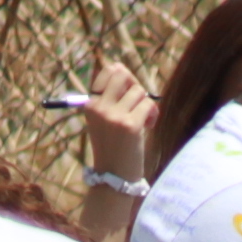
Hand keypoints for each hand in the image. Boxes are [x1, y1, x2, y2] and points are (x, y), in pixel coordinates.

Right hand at [75, 61, 157, 178]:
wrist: (114, 176)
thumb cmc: (113, 146)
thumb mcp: (103, 119)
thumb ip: (111, 95)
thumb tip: (120, 66)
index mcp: (89, 104)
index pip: (108, 72)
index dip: (124, 77)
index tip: (129, 93)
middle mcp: (98, 107)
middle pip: (121, 73)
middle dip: (135, 83)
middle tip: (138, 100)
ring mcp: (113, 115)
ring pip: (138, 91)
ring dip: (145, 103)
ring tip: (144, 119)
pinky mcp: (130, 125)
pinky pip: (147, 104)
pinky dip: (152, 113)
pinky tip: (148, 125)